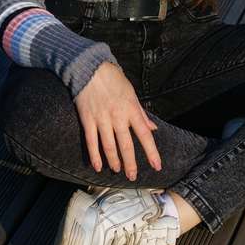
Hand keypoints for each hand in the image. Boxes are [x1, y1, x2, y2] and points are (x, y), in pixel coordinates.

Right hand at [73, 62, 161, 180]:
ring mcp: (102, 119)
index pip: (145, 135)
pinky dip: (94, 156)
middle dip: (131, 164)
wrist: (90, 67)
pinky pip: (91, 142)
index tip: (157, 166)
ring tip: (117, 170)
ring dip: (114, 161)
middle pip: (126, 145)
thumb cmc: (113, 79)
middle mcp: (118, 116)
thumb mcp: (132, 93)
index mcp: (132, 109)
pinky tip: (97, 166)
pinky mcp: (87, 119)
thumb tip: (152, 128)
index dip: (151, 153)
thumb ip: (141, 113)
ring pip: (109, 147)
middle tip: (133, 176)